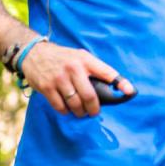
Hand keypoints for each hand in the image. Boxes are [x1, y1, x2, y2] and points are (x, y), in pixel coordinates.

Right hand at [19, 41, 135, 117]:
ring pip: (75, 104)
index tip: (130, 91)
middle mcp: (73, 68)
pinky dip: (66, 111)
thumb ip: (93, 69)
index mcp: (85, 60)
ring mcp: (59, 79)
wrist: (34, 53)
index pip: (107, 72)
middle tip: (94, 112)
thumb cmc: (62, 58)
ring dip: (80, 112)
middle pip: (90, 96)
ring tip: (81, 112)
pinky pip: (61, 107)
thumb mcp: (80, 56)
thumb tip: (111, 87)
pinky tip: (67, 108)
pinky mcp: (46, 87)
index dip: (121, 83)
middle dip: (94, 109)